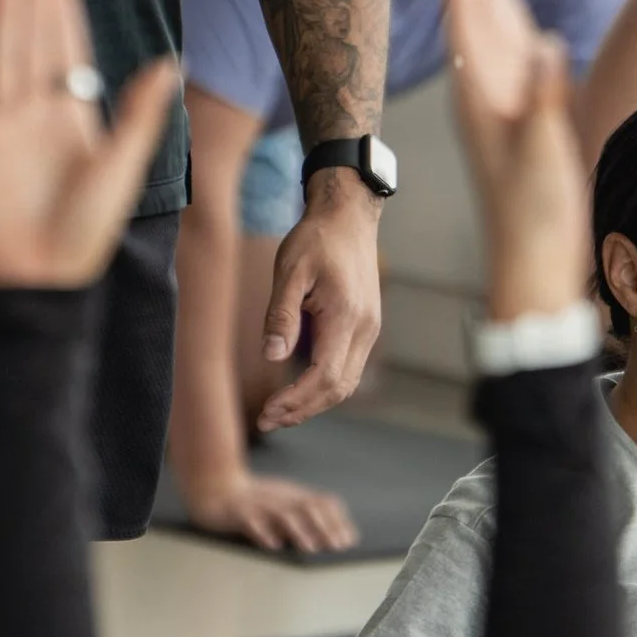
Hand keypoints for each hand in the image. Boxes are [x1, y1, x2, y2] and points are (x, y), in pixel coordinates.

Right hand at [0, 0, 180, 287]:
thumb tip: (170, 63)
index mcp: (73, 109)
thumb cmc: (87, 231)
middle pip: (31, 34)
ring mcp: (0, 119)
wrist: (40, 279)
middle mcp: (35, 106)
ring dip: (0, 5)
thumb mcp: (123, 167)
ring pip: (1, 48)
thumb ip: (139, 114)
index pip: (65, 40)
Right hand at [181, 459, 358, 555]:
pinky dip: (263, 533)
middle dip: (323, 526)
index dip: (337, 520)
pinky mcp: (237, 513)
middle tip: (335, 547)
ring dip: (298, 530)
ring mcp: (258, 504)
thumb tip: (339, 539)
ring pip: (281, 514)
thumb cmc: (255, 503)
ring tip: (310, 547)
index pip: (322, 502)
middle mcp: (279, 497)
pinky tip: (272, 545)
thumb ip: (307, 518)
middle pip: (306, 507)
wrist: (213, 487)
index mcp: (293, 495)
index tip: (349, 542)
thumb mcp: (284, 504)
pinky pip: (250, 521)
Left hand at [256, 187, 382, 428]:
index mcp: (345, 316)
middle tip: (266, 420)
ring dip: (314, 402)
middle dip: (303, 410)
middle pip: (338, 389)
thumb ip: (281, 315)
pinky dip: (324, 386)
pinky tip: (299, 388)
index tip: (266, 412)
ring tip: (280, 411)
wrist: (349, 217)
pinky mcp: (366, 327)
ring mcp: (369, 329)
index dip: (295, 401)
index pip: (324, 377)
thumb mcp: (290, 270)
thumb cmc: (316, 239)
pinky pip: (348, 368)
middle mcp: (364, 329)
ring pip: (346, 383)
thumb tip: (272, 357)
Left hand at [438, 0, 588, 321]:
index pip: (470, 16)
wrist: (535, 267)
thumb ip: (546, 100)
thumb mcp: (542, 155)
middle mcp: (486, 94)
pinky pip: (512, 56)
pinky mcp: (522, 120)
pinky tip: (510, 15)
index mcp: (483, 95)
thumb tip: (550, 45)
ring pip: (493, 28)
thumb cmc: (536, 218)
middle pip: (477, 10)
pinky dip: (509, 24)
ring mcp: (502, 106)